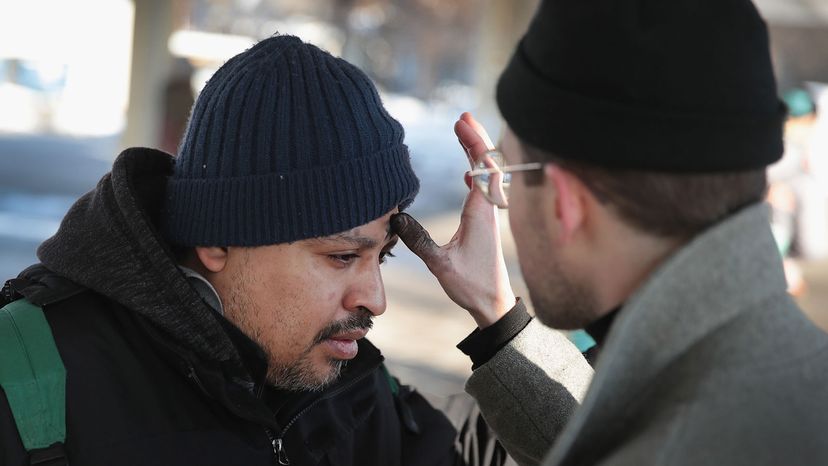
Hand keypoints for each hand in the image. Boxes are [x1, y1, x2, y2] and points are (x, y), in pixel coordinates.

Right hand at [392, 112, 515, 327]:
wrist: (493, 303)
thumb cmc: (471, 285)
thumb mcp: (441, 264)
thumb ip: (419, 240)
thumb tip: (397, 218)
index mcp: (481, 212)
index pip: (481, 168)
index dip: (472, 142)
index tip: (460, 123)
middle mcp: (488, 208)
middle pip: (486, 164)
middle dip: (475, 138)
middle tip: (463, 117)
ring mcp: (489, 214)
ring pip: (486, 175)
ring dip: (476, 152)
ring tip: (464, 132)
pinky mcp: (486, 222)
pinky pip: (483, 188)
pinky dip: (476, 172)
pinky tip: (467, 171)